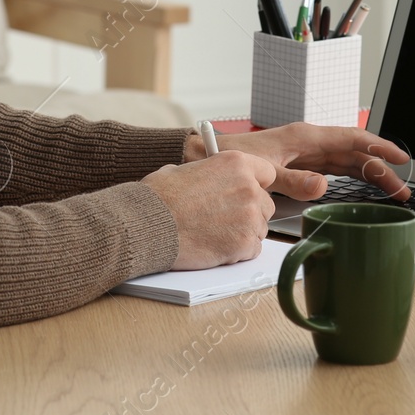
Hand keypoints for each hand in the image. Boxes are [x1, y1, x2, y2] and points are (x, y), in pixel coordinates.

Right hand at [141, 150, 276, 269]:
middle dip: (250, 212)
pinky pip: (252, 249)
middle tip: (226, 218)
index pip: (266, 173)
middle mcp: (248, 187)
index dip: (256, 184)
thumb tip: (211, 181)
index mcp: (235, 163)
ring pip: (260, 228)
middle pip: (266, 204)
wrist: (147, 225)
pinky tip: (216, 246)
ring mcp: (249, 217)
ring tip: (215, 234)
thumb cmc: (159, 198)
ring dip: (243, 232)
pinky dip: (238, 251)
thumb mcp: (184, 170)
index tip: (248, 192)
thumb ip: (210, 175)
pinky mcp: (244, 243)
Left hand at [185, 123, 410, 202]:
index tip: (400, 158)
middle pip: (355, 153)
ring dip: (370, 175)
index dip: (378, 147)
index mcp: (304, 137)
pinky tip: (364, 187)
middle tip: (403, 189)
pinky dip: (352, 178)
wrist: (206, 156)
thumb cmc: (231, 158)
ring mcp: (306, 155)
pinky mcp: (300, 167)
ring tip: (392, 192)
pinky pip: (334, 170)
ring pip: (347, 162)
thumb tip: (324, 186)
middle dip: (380, 169)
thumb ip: (292, 180)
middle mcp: (309, 143)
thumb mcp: (263, 170)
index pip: (351, 138)